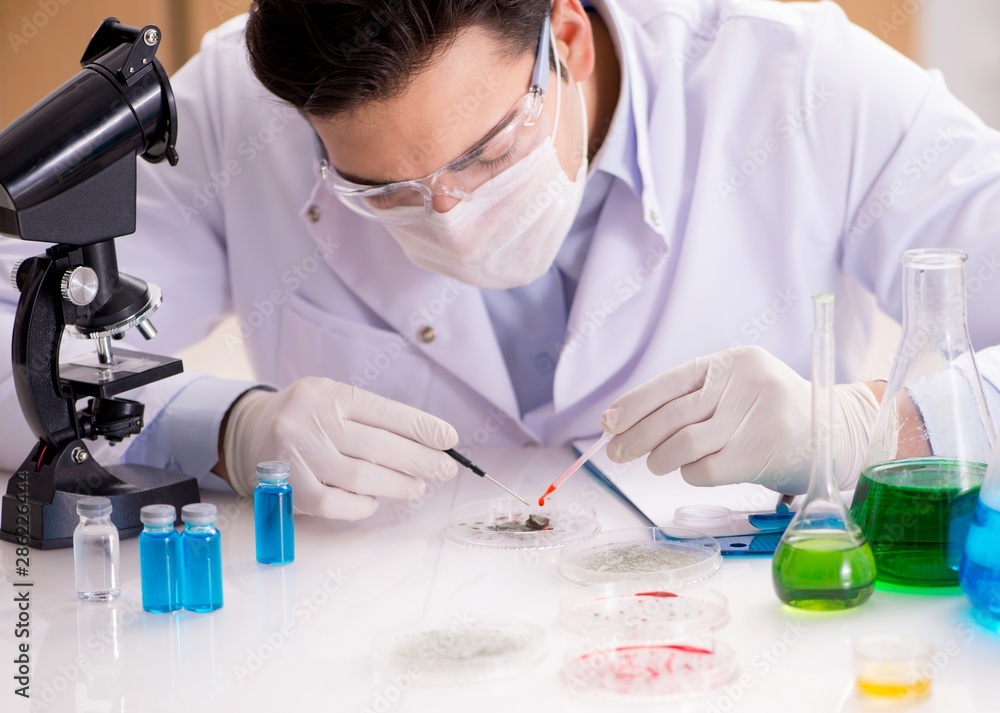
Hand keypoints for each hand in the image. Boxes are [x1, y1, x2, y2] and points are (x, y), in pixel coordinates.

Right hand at [220, 378, 458, 518]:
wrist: (246, 431)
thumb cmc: (307, 416)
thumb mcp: (334, 399)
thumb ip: (373, 417)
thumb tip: (427, 444)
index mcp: (329, 394)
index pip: (386, 412)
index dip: (423, 428)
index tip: (450, 440)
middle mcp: (311, 421)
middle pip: (379, 447)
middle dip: (420, 461)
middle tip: (443, 470)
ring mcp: (298, 456)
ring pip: (362, 478)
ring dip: (397, 485)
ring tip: (416, 486)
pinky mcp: (288, 489)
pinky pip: (336, 504)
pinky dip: (362, 505)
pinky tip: (375, 500)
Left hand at [601, 346, 878, 492]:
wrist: (835, 432)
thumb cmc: (771, 411)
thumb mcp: (739, 386)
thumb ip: (695, 396)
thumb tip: (628, 422)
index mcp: (732, 362)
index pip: (670, 382)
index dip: (634, 405)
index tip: (609, 423)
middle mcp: (743, 385)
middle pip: (671, 416)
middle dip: (635, 437)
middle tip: (617, 452)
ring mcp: (754, 419)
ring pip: (682, 444)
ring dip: (660, 459)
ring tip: (655, 464)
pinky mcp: (760, 454)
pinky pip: (704, 470)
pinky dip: (690, 474)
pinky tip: (693, 471)